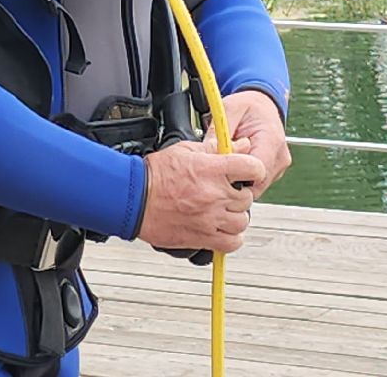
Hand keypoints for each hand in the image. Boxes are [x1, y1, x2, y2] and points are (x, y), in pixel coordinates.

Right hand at [137, 140, 263, 253]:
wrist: (133, 198)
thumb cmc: (155, 174)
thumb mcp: (187, 150)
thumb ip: (216, 148)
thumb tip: (241, 144)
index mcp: (213, 169)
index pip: (253, 168)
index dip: (253, 170)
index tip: (247, 173)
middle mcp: (215, 195)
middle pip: (247, 198)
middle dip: (239, 195)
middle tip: (226, 193)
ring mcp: (210, 218)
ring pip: (242, 222)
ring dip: (235, 217)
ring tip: (223, 212)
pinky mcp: (202, 238)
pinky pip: (232, 243)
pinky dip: (231, 238)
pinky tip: (221, 230)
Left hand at [206, 90, 291, 197]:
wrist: (263, 106)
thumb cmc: (248, 106)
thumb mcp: (230, 108)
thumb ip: (220, 129)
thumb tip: (210, 149)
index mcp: (271, 140)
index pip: (256, 172)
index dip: (235, 174)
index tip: (220, 167)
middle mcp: (279, 157)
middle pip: (255, 183)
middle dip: (235, 179)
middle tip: (220, 165)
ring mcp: (279, 167)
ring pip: (255, 187)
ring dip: (239, 179)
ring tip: (229, 160)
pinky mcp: (274, 172)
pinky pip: (256, 183)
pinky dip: (244, 177)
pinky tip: (236, 164)